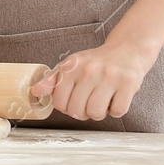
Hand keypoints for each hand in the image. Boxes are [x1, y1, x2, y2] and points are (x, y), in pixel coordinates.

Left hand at [30, 39, 156, 121]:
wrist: (126, 50)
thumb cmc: (96, 62)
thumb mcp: (70, 66)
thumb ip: (52, 80)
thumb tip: (35, 91)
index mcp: (72, 66)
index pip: (59, 102)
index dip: (65, 108)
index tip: (73, 102)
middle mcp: (89, 70)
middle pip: (76, 110)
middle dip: (82, 113)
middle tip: (88, 103)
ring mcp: (110, 76)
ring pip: (96, 113)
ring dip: (99, 113)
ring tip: (101, 101)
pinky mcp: (128, 83)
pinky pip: (117, 111)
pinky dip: (116, 110)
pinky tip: (115, 98)